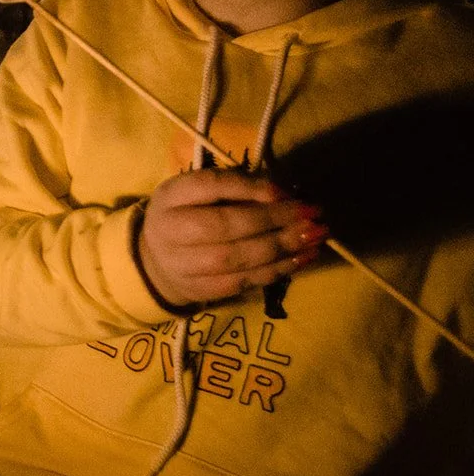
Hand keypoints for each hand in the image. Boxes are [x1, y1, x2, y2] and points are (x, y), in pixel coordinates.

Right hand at [137, 170, 326, 307]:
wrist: (158, 260)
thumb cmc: (189, 215)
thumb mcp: (201, 192)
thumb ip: (237, 187)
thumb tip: (285, 194)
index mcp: (170, 196)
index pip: (209, 185)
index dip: (249, 187)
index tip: (286, 191)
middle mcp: (170, 230)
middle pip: (225, 225)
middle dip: (275, 219)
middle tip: (314, 214)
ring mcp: (183, 265)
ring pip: (237, 258)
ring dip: (283, 247)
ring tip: (317, 236)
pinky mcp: (200, 290)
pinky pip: (243, 281)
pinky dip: (278, 270)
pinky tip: (303, 258)